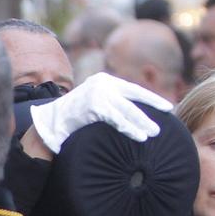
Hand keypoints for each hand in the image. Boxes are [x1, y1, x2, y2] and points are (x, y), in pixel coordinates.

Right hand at [26, 72, 173, 154]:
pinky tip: (138, 135)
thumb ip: (110, 103)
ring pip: (126, 110)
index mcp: (103, 80)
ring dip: (140, 123)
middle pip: (131, 99)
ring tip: (152, 133)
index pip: (132, 89)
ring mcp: (97, 93)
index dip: (150, 99)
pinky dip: (129, 127)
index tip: (167, 108)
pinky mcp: (93, 105)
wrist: (48, 122)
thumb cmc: (71, 117)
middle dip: (147, 113)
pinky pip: (116, 118)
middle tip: (161, 125)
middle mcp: (101, 83)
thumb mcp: (93, 103)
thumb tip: (134, 112)